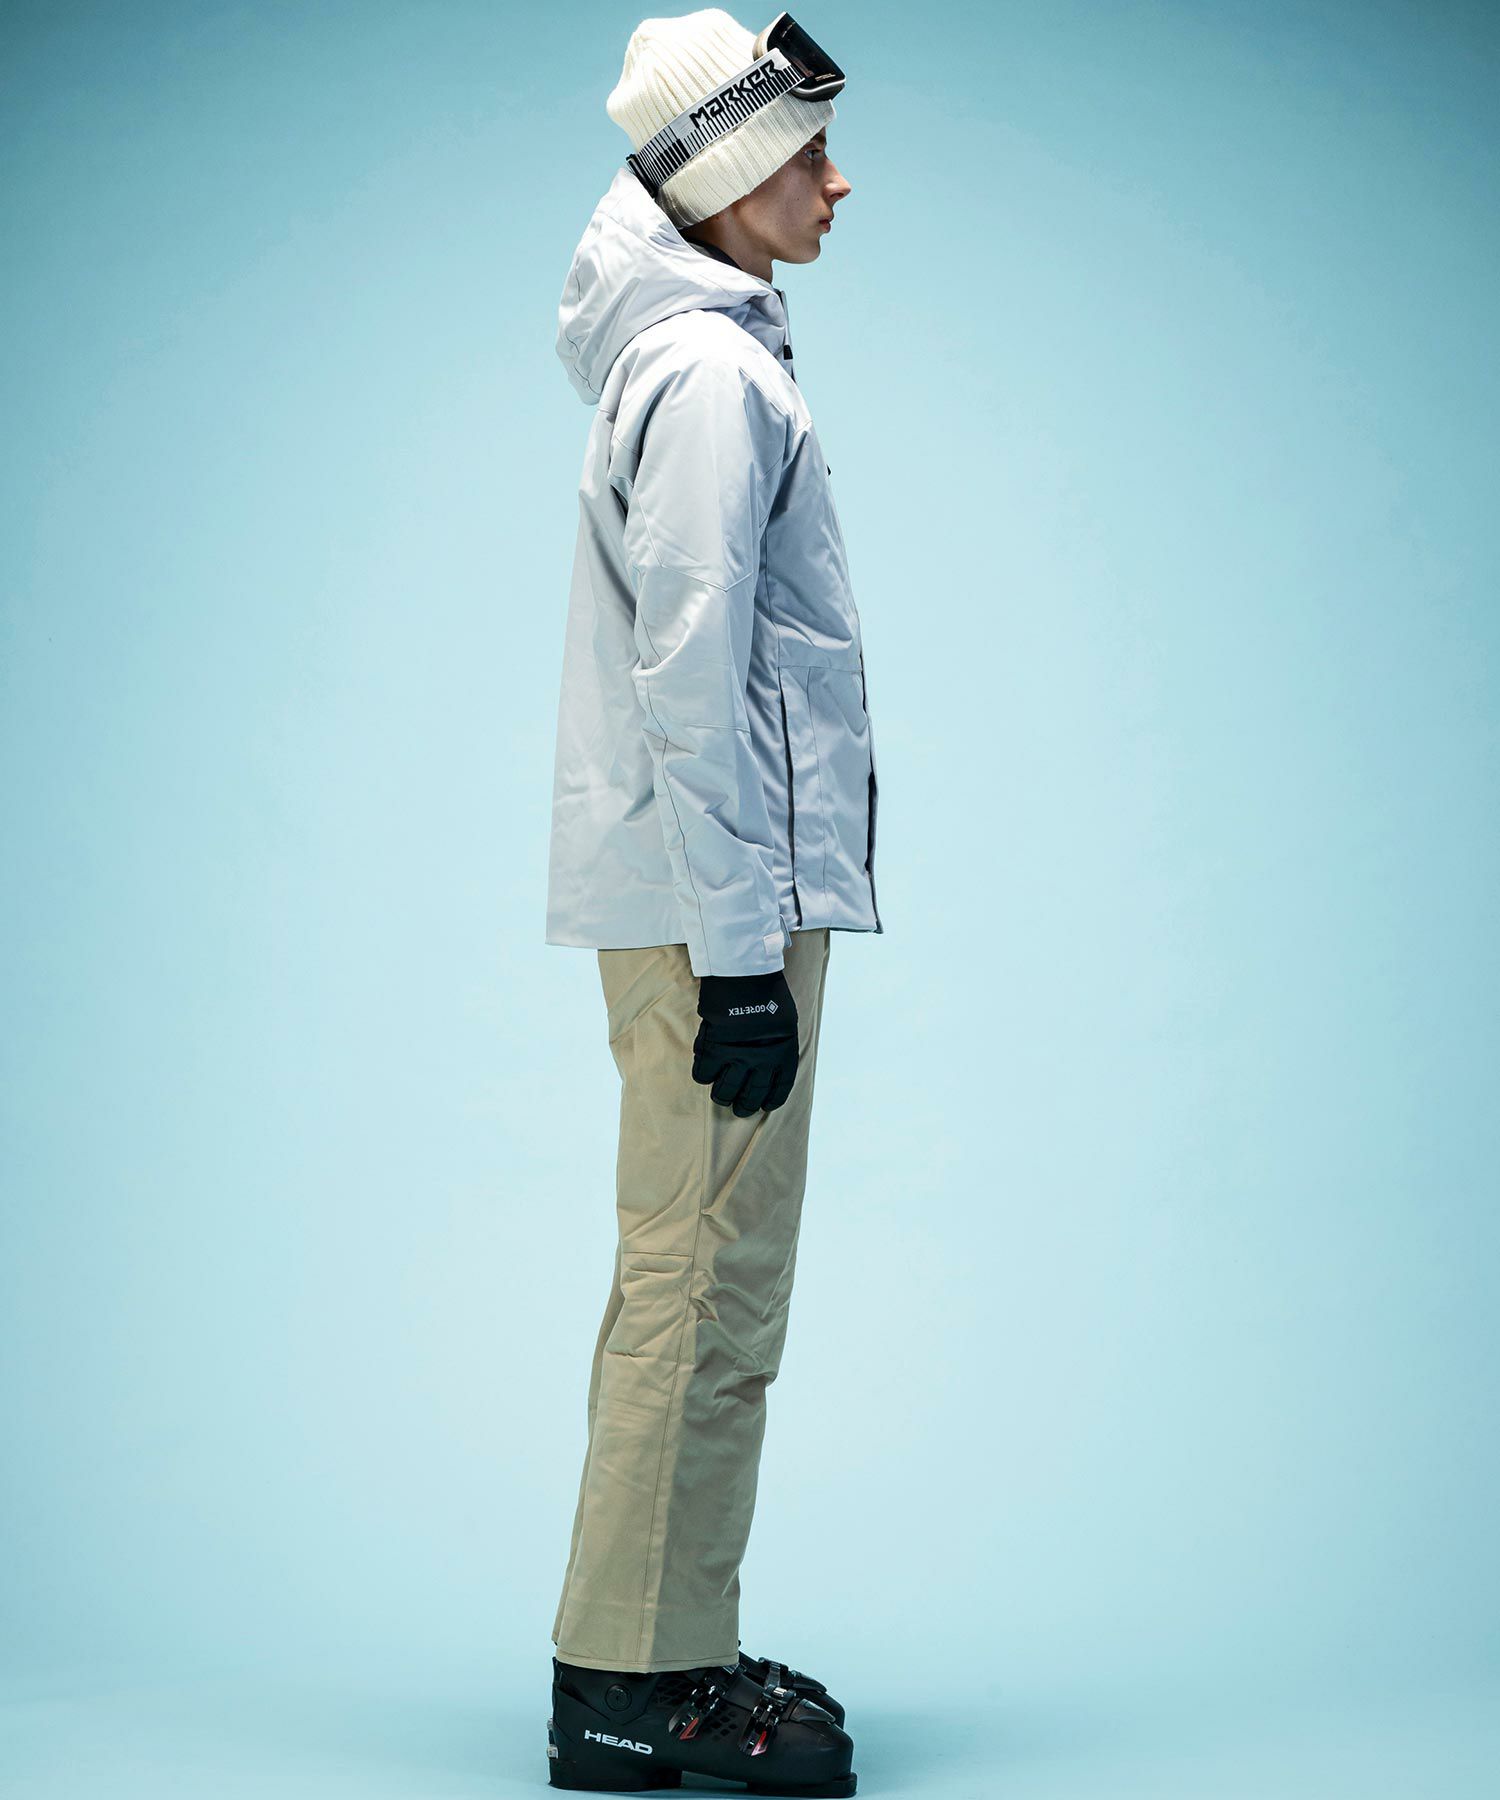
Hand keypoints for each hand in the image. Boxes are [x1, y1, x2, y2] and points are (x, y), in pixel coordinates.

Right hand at [693, 970, 799, 1115]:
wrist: (746, 975)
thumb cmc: (768, 991)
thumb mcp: (785, 1020)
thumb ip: (777, 1043)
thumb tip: (767, 1059)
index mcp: (783, 1054)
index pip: (779, 1089)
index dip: (770, 1101)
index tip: (764, 1105)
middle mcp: (762, 1062)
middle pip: (751, 1097)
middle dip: (744, 1106)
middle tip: (737, 1107)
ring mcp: (737, 1059)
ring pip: (725, 1092)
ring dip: (722, 1096)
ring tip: (720, 1094)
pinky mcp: (714, 1050)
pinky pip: (703, 1075)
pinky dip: (703, 1075)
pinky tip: (705, 1070)